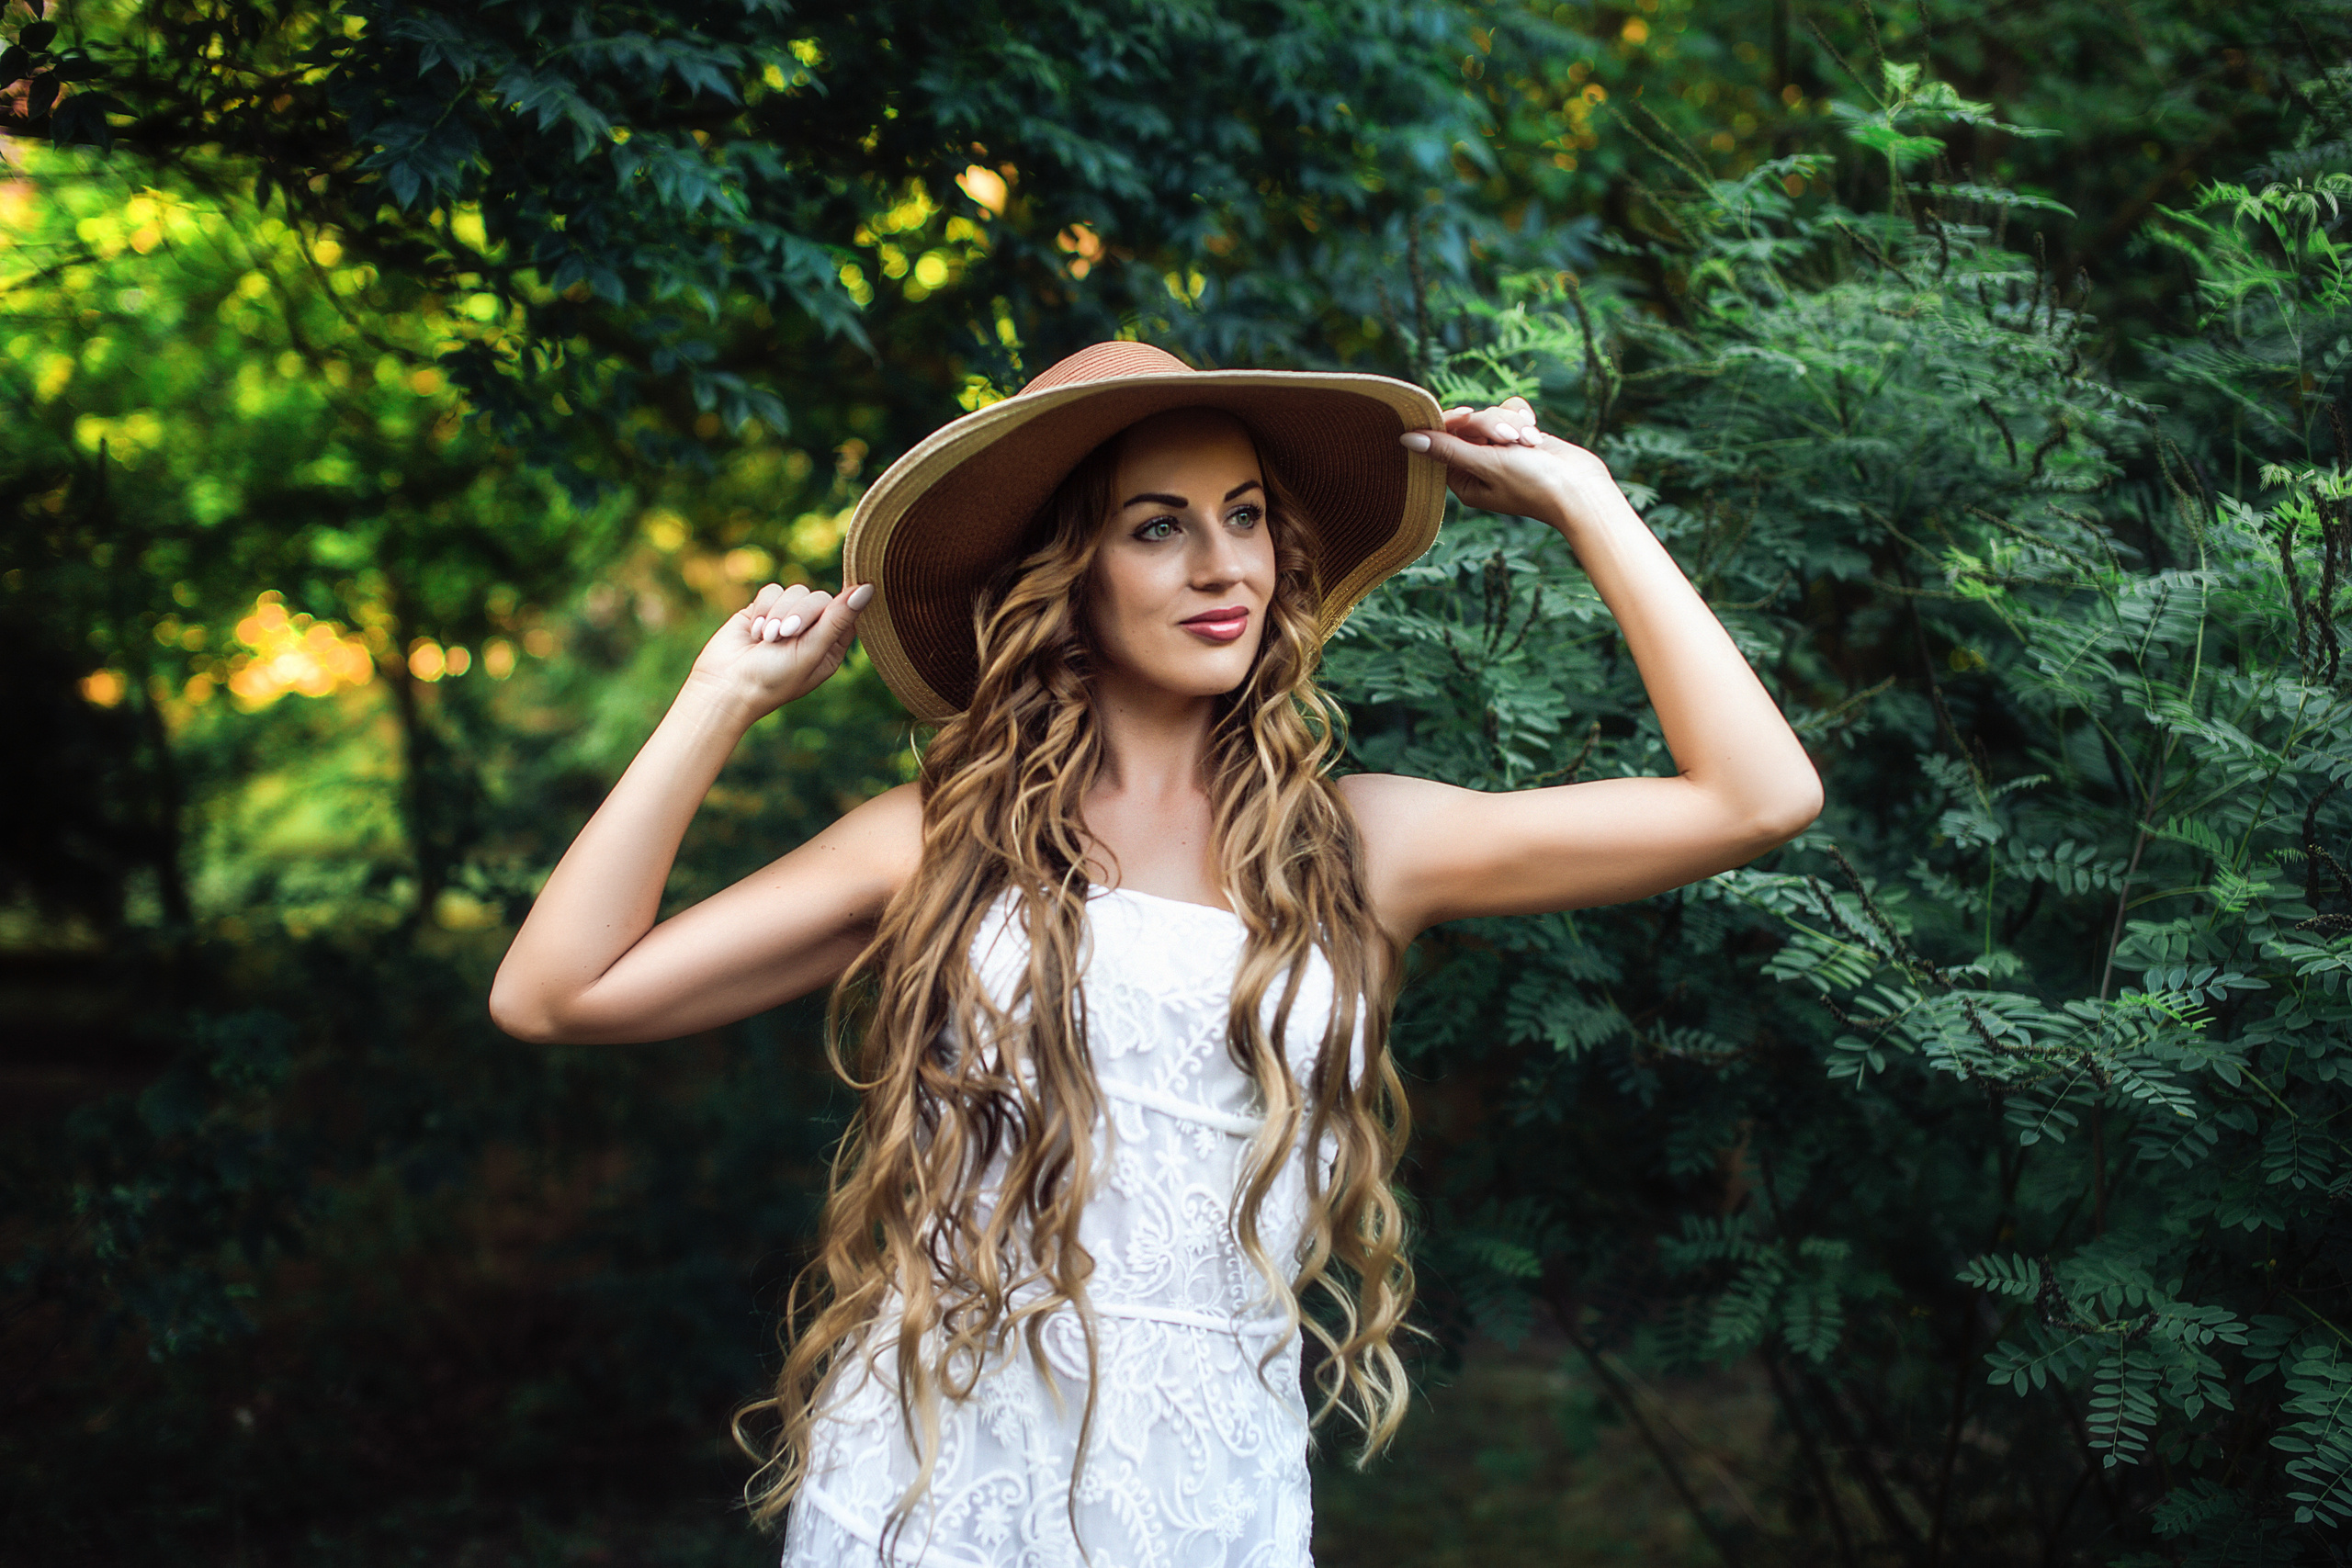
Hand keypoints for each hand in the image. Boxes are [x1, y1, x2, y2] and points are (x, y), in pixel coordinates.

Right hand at [685, 579, 872, 720]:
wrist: (725, 686)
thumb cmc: (773, 680)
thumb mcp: (811, 651)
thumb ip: (838, 619)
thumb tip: (868, 589)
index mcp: (830, 647)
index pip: (847, 613)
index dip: (841, 606)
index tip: (832, 608)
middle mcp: (811, 632)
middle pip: (820, 598)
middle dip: (800, 614)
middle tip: (785, 634)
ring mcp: (786, 619)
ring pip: (795, 591)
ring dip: (778, 613)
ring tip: (766, 638)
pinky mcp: (762, 610)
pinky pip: (772, 591)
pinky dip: (762, 609)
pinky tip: (754, 632)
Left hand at [1400, 397, 1616, 531]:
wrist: (1581, 488)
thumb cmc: (1533, 484)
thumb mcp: (1486, 465)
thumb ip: (1448, 449)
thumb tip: (1405, 438)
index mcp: (1462, 479)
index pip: (1442, 438)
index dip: (1453, 422)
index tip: (1468, 416)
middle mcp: (1479, 464)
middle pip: (1468, 423)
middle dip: (1490, 423)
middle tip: (1509, 438)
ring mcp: (1500, 450)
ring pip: (1492, 414)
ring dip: (1512, 423)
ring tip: (1529, 443)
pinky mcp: (1520, 437)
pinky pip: (1511, 411)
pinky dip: (1524, 419)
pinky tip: (1536, 435)